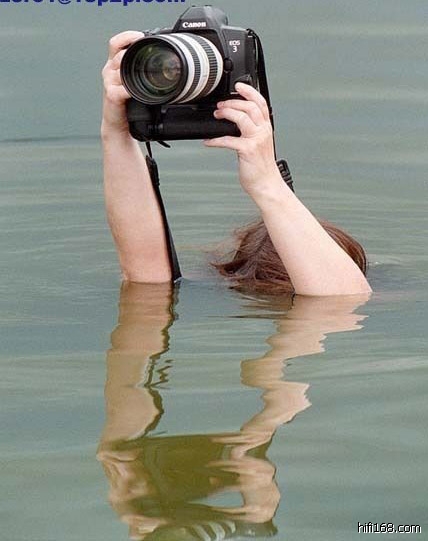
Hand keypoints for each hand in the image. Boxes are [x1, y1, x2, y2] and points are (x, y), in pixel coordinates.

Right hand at [101, 31, 143, 135]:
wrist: (118, 125)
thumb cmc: (128, 104)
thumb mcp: (134, 83)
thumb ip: (140, 71)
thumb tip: (163, 63)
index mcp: (114, 65)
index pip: (116, 43)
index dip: (127, 36)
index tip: (141, 36)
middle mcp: (110, 71)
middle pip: (119, 53)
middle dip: (133, 50)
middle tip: (149, 52)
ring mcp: (109, 83)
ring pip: (120, 68)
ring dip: (134, 68)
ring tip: (147, 72)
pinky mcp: (112, 96)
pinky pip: (122, 88)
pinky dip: (132, 89)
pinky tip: (139, 90)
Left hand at [204, 83, 283, 200]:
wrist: (266, 183)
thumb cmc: (261, 166)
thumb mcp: (259, 144)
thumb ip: (250, 131)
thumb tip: (233, 121)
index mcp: (266, 128)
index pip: (260, 103)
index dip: (250, 91)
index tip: (238, 85)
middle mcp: (263, 131)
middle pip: (250, 106)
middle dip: (233, 102)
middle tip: (220, 105)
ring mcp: (256, 140)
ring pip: (242, 117)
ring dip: (226, 113)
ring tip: (217, 115)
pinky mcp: (247, 150)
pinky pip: (228, 140)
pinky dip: (215, 140)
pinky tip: (208, 141)